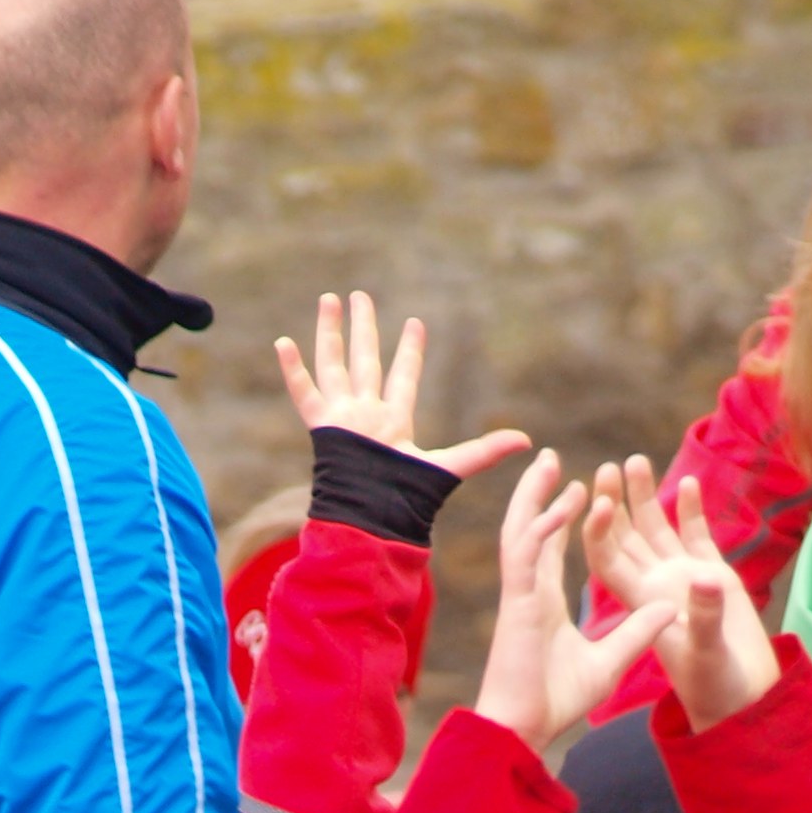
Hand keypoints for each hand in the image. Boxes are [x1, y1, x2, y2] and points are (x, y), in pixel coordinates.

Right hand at [274, 291, 526, 485]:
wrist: (372, 516)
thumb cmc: (408, 499)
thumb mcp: (453, 468)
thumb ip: (486, 451)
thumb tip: (529, 441)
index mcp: (395, 421)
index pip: (404, 377)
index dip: (411, 351)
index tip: (416, 323)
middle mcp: (367, 415)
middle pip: (366, 360)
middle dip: (365, 329)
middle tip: (362, 297)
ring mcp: (343, 418)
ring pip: (335, 364)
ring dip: (332, 332)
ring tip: (329, 300)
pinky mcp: (322, 426)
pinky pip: (304, 393)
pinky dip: (292, 369)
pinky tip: (282, 341)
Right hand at [470, 450, 674, 758]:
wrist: (527, 729)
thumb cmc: (557, 701)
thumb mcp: (612, 661)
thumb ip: (637, 631)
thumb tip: (668, 607)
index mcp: (546, 602)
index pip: (553, 549)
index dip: (563, 520)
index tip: (583, 494)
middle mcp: (532, 591)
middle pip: (535, 529)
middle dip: (544, 493)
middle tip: (553, 459)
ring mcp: (523, 593)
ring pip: (524, 529)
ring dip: (536, 494)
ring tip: (549, 459)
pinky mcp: (519, 602)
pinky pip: (528, 551)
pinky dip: (544, 524)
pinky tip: (564, 501)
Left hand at [581, 459, 779, 734]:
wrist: (741, 700)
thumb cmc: (716, 687)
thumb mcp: (708, 654)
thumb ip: (706, 616)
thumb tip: (705, 579)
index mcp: (642, 606)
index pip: (609, 562)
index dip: (600, 531)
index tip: (598, 501)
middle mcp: (655, 588)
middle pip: (626, 538)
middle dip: (615, 503)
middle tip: (605, 466)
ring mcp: (681, 580)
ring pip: (656, 530)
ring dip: (645, 498)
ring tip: (636, 461)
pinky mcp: (710, 576)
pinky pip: (694, 536)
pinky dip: (689, 510)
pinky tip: (687, 481)